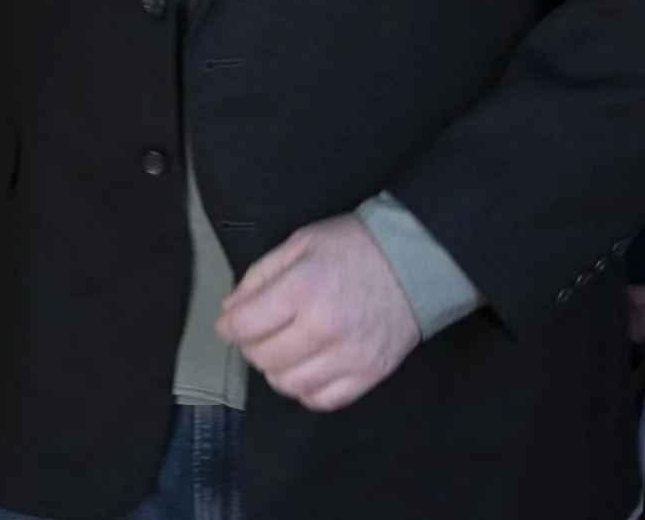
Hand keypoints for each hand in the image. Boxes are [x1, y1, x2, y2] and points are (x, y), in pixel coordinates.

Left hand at [216, 214, 421, 412]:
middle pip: (262, 358)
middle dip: (251, 345)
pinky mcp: (369, 374)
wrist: (416, 261)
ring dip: (277, 369)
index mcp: (301, 289)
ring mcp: (348, 355)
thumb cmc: (355, 247)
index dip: (228, 325)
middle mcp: (323, 327)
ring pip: (288, 384)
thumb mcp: (301, 244)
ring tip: (285, 349)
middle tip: (259, 332)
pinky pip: (323, 400)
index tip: (229, 323)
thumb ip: (260, 276)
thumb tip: (230, 311)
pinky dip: (307, 390)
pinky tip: (309, 368)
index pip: (244, 326)